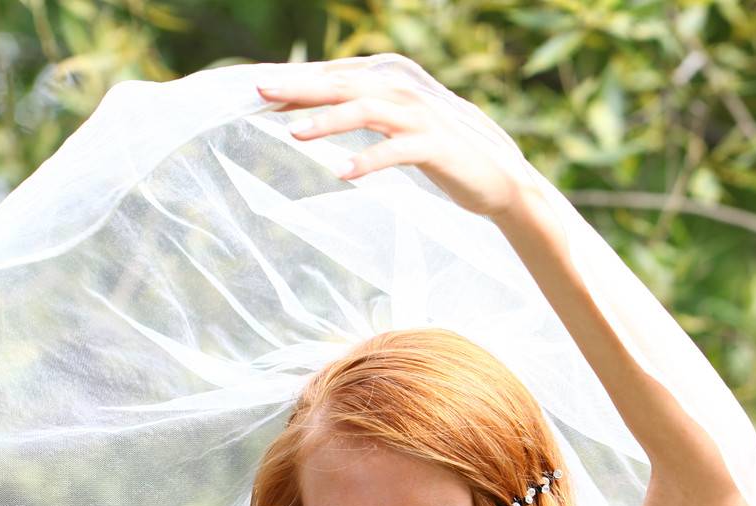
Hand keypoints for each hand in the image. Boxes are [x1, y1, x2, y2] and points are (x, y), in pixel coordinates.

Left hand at [255, 57, 534, 221]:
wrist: (498, 178)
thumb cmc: (440, 151)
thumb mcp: (397, 126)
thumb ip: (363, 111)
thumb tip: (314, 108)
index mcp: (392, 82)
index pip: (335, 77)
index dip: (297, 82)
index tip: (257, 89)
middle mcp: (404, 91)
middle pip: (343, 85)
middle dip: (300, 89)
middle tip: (260, 94)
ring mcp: (421, 117)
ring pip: (366, 111)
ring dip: (328, 121)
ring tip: (294, 133)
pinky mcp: (435, 147)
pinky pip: (395, 151)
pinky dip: (367, 161)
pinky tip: (341, 173)